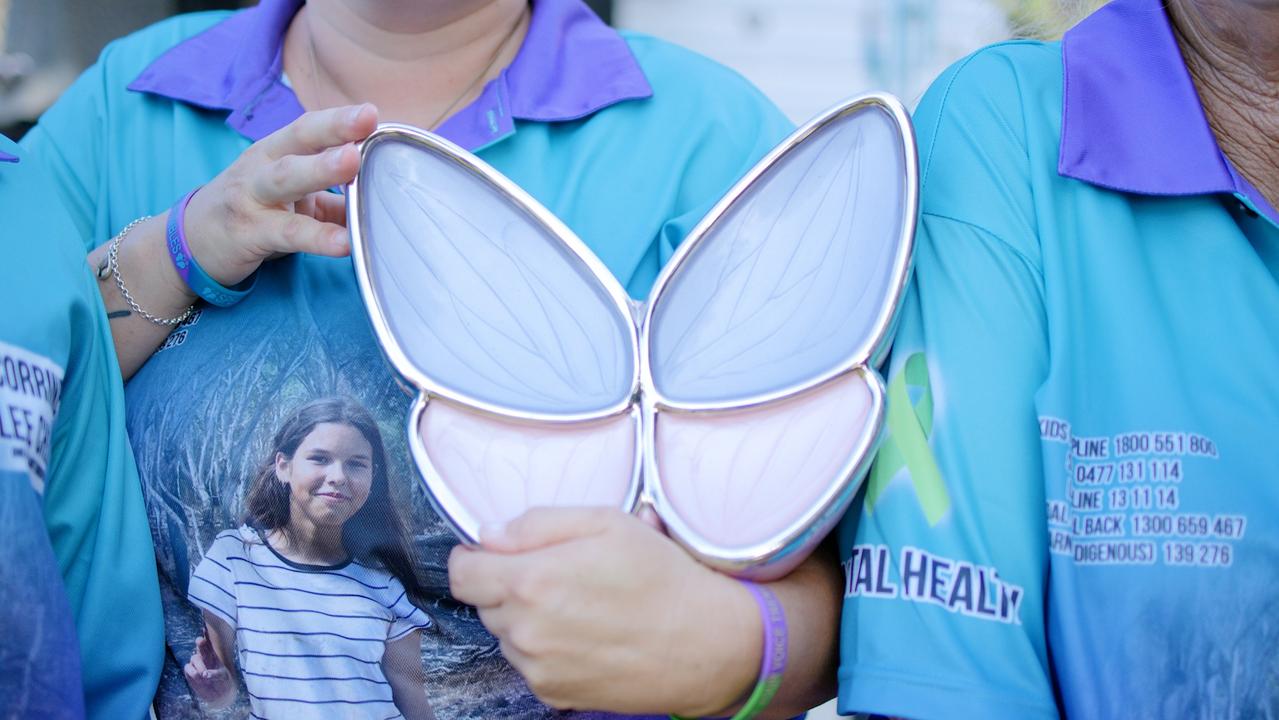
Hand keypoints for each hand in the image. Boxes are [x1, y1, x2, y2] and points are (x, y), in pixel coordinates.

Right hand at [182, 103, 377, 286]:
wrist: (191, 243)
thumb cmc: (252, 212)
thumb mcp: (291, 199)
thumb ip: (334, 200)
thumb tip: (381, 202)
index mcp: (275, 152)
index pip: (308, 127)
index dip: (339, 118)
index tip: (372, 113)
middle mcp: (261, 166)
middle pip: (297, 140)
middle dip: (333, 127)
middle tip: (367, 119)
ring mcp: (251, 198)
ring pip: (286, 178)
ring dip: (320, 168)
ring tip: (352, 162)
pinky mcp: (248, 233)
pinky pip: (287, 234)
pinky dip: (317, 237)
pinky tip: (344, 243)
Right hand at [184, 633, 235, 706]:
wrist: (215, 692)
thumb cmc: (221, 680)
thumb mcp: (222, 676)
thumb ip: (214, 674)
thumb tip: (205, 674)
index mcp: (212, 654)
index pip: (209, 642)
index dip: (206, 634)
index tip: (204, 628)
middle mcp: (203, 656)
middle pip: (201, 647)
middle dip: (200, 643)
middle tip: (200, 640)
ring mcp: (195, 663)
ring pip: (194, 659)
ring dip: (199, 666)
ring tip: (204, 674)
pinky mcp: (189, 671)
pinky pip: (188, 668)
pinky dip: (193, 673)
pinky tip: (198, 677)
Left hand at [448, 508, 758, 715]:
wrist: (705, 643)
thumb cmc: (660, 575)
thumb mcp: (606, 522)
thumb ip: (537, 523)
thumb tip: (488, 535)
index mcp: (531, 581)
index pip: (462, 573)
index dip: (476, 557)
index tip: (497, 553)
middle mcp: (525, 630)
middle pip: (484, 603)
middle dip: (508, 585)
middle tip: (558, 574)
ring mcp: (538, 667)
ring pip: (507, 634)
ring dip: (527, 618)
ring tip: (579, 606)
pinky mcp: (554, 694)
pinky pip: (530, 664)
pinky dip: (546, 649)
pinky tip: (586, 635)